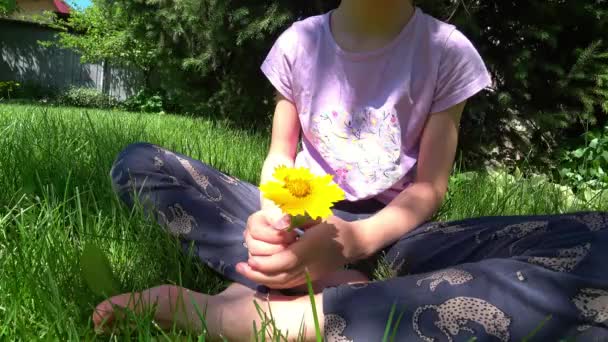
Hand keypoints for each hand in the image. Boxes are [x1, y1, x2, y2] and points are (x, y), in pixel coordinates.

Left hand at [237, 216, 357, 288]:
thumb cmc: (333, 225)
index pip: (285, 260)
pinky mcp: (310, 280)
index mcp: (311, 247)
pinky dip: (271, 283)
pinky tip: (259, 276)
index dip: (266, 263)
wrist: (354, 243)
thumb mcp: (317, 213)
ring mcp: (310, 275)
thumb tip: (279, 220)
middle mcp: (310, 265)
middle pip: (280, 276)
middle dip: (258, 273)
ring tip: (245, 271)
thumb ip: (297, 216)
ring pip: (282, 283)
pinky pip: (287, 285)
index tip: (250, 259)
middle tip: (241, 266)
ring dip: (261, 279)